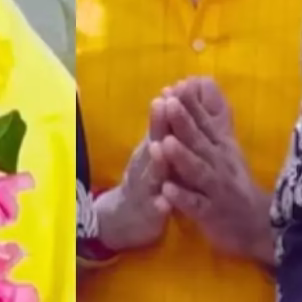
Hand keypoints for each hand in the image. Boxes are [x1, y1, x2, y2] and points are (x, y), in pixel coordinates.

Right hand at [93, 95, 172, 251]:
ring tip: (159, 148)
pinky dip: (159, 204)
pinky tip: (164, 203)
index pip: (160, 124)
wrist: (127, 217)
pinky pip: (153, 208)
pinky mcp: (148, 212)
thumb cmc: (146, 177)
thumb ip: (161, 127)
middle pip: (153, 142)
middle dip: (158, 124)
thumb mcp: (152, 149)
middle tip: (163, 103)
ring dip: (155, 161)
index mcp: (152, 148)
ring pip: (151, 174)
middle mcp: (145, 164)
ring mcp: (145, 188)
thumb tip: (171, 95)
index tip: (174, 85)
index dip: (166, 105)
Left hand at [155, 77, 273, 264]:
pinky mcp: (212, 213)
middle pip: (200, 141)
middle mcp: (220, 164)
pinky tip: (166, 189)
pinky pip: (196, 205)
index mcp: (221, 148)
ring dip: (181, 157)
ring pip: (197, 171)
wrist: (259, 225)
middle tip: (168, 103)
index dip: (191, 105)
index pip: (205, 122)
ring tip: (164, 143)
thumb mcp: (227, 151)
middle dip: (184, 122)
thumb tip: (207, 90)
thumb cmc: (235, 184)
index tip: (176, 85)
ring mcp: (216, 189)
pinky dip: (181, 197)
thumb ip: (214, 124)